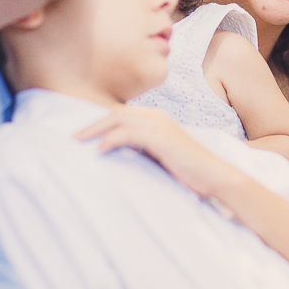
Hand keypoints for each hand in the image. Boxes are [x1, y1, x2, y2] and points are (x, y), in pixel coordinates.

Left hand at [75, 106, 239, 197]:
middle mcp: (156, 116)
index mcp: (157, 118)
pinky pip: (127, 134)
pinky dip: (110, 140)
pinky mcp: (159, 137)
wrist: (214, 176)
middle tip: (74, 136)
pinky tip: (99, 151)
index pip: (123, 113)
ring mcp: (158, 124)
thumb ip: (144, 150)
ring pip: (118, 119)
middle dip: (93, 123)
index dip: (102, 121)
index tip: (84, 133)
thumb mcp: (163, 156)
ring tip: (79, 141)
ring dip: (95, 129)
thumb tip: (122, 155)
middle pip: (116, 112)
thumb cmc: (189, 171)